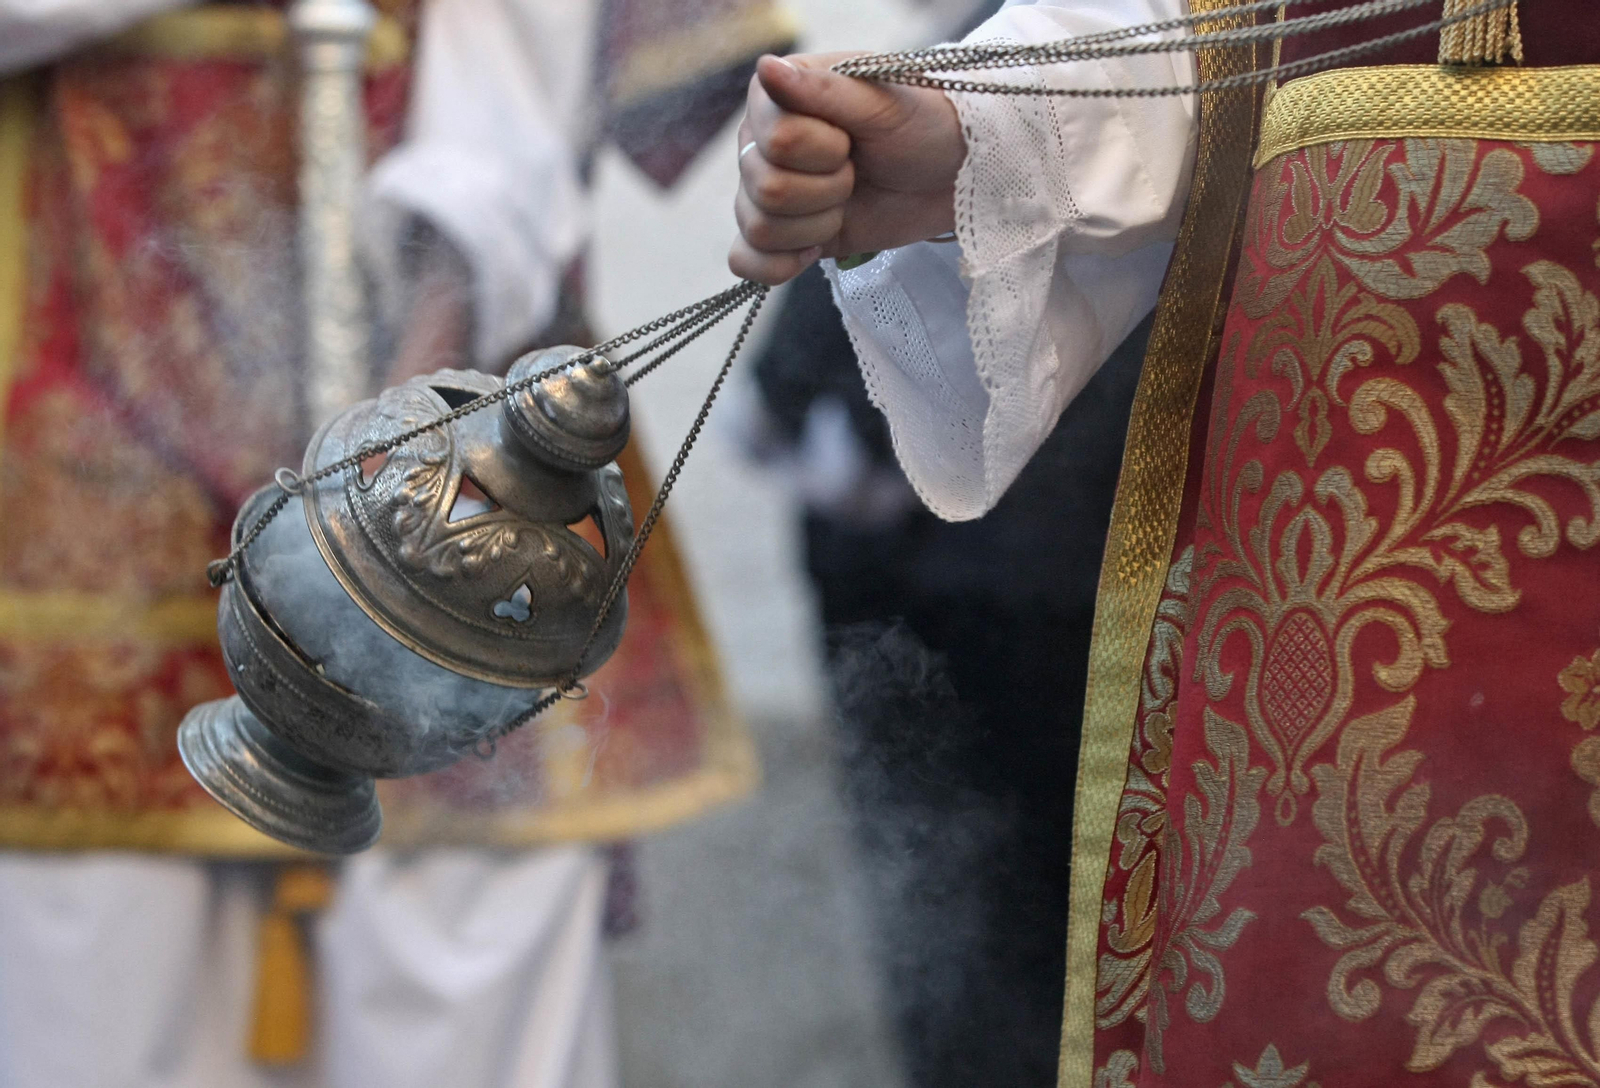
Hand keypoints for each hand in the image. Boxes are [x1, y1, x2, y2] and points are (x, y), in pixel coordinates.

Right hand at [728, 53, 964, 284]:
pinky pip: (747, 260)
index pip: (775, 141)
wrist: (952, 176)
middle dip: (826, 191)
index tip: (851, 138)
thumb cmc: (922, 125)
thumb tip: (765, 67)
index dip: (822, 151)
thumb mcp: (882, 101)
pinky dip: (777, 266)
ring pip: (759, 228)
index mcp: (777, 98)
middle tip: (856, 172)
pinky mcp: (783, 234)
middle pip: (765, 189)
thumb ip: (821, 89)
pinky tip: (813, 250)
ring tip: (846, 201)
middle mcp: (761, 143)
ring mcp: (768, 191)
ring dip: (816, 225)